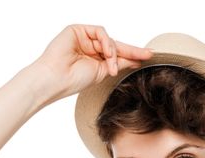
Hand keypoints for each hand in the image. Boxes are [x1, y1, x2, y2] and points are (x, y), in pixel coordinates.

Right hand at [31, 24, 152, 102]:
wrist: (56, 79)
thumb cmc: (74, 80)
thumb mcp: (102, 72)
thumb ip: (118, 63)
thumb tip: (136, 59)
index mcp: (94, 59)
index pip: (116, 54)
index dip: (132, 55)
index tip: (148, 56)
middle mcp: (89, 47)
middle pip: (115, 45)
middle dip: (131, 51)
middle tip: (147, 54)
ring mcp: (83, 38)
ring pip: (108, 39)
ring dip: (114, 53)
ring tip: (111, 67)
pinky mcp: (77, 30)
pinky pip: (100, 32)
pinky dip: (106, 42)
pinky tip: (106, 54)